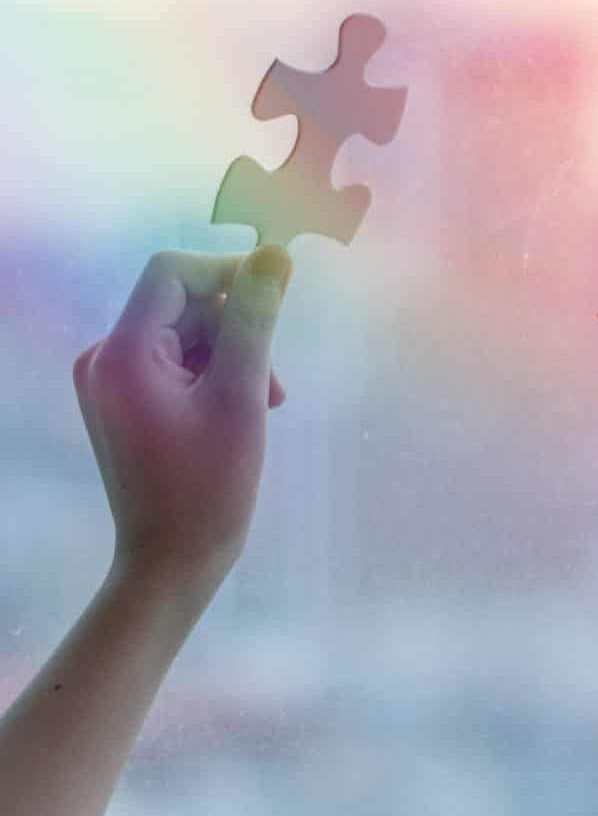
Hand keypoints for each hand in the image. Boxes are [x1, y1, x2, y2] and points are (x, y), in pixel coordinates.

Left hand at [73, 247, 290, 598]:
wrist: (171, 560)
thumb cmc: (209, 484)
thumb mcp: (241, 395)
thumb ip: (255, 319)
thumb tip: (275, 255)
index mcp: (121, 353)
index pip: (173, 272)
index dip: (229, 273)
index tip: (275, 303)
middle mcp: (103, 358)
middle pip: (182, 301)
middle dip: (236, 326)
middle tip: (271, 380)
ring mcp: (110, 381)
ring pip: (187, 331)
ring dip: (232, 353)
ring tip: (261, 402)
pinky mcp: (124, 400)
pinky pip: (177, 359)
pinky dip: (214, 373)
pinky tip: (239, 408)